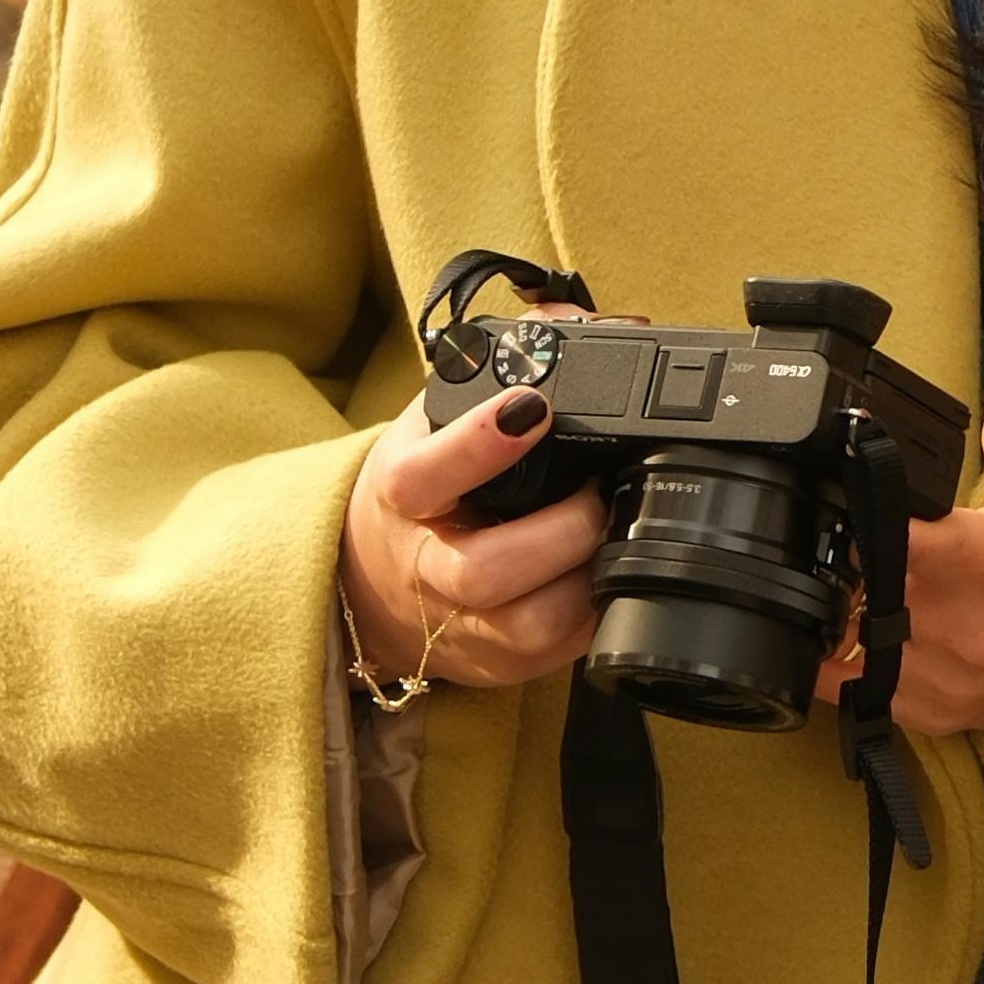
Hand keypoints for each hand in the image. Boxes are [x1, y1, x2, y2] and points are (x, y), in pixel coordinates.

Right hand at [340, 386, 606, 702]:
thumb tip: (566, 318)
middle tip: (598, 491)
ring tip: (611, 533)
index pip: (426, 475)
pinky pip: (556, 653)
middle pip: (485, 572)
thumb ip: (500, 361)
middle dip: (560, 531)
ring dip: (585, 578)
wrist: (372, 577)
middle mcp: (425, 568)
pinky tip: (607, 572)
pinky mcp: (497, 665)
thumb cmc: (424, 486)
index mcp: (403, 495)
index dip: (479, 444)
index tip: (532, 407)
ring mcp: (461, 627)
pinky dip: (594, 612)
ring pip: (528, 625)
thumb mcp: (438, 415)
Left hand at [839, 394, 983, 738]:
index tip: (859, 496)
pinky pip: (864, 692)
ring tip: (873, 578)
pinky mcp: (946, 713)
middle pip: (866, 588)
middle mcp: (977, 631)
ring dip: (852, 608)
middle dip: (856, 558)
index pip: (902, 542)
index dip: (866, 517)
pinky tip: (866, 626)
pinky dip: (851, 660)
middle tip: (865, 531)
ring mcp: (957, 680)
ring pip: (856, 641)